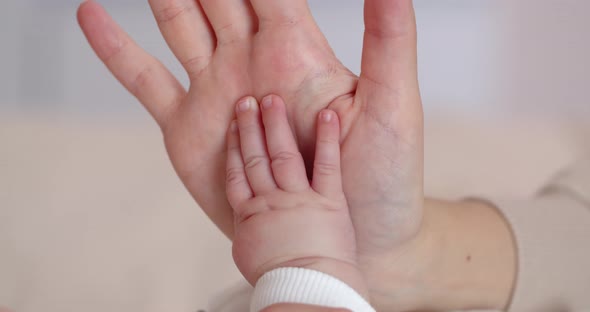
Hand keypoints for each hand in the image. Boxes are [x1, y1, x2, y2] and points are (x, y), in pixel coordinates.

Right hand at [78, 0, 421, 307]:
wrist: (342, 237)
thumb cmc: (380, 175)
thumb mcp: (392, 106)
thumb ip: (389, 40)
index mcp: (297, 48)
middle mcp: (251, 59)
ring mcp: (216, 91)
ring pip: (178, 25)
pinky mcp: (187, 128)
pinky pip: (145, 80)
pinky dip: (116, 49)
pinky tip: (92, 14)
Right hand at [226, 95, 365, 294]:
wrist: (311, 293)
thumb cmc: (282, 283)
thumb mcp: (250, 255)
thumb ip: (249, 227)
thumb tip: (248, 217)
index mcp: (251, 215)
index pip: (237, 174)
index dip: (234, 146)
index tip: (232, 125)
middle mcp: (272, 201)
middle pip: (255, 157)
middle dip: (249, 127)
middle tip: (244, 100)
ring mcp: (301, 199)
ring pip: (282, 155)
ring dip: (275, 126)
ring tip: (269, 100)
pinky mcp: (330, 202)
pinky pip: (327, 165)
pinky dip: (327, 139)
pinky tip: (327, 115)